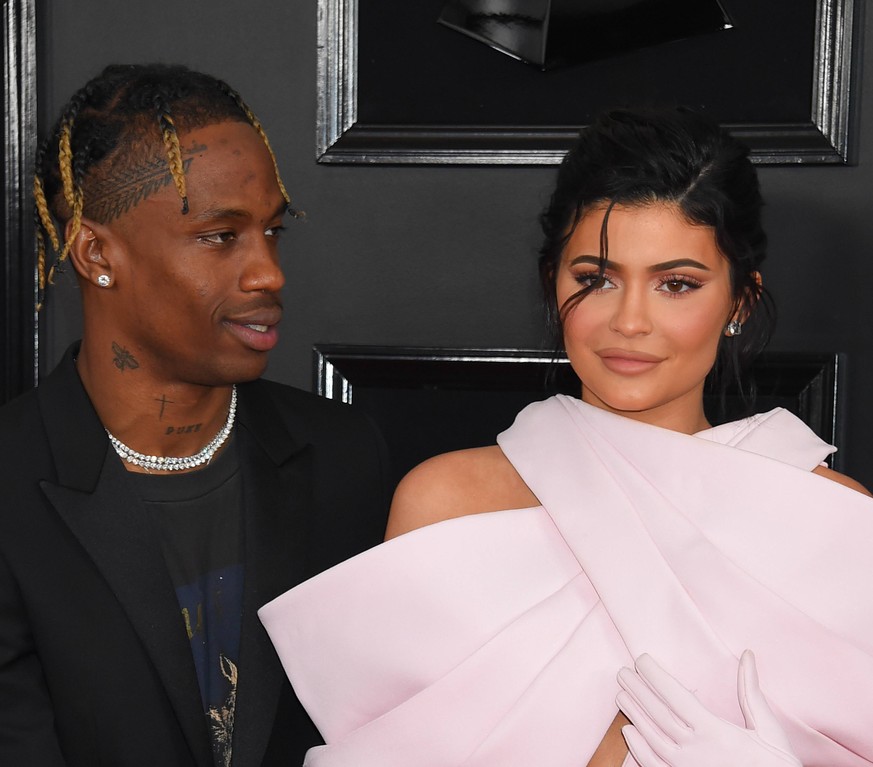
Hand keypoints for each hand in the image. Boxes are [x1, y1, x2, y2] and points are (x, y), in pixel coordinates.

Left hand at [615, 650, 800, 766]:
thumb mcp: (769, 731)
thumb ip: (752, 693)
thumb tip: (747, 655)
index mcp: (715, 731)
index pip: (677, 696)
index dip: (656, 676)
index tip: (642, 660)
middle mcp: (696, 749)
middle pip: (658, 714)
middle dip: (638, 691)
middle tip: (622, 672)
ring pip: (651, 737)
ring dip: (634, 714)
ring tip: (620, 695)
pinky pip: (653, 764)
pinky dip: (637, 748)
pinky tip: (628, 732)